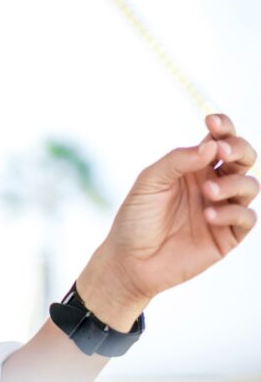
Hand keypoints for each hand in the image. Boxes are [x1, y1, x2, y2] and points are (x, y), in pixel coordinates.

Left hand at [82, 114, 257, 320]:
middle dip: (238, 149)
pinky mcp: (228, 235)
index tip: (212, 122)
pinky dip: (232, 212)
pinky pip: (247, 217)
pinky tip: (208, 215)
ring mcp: (222, 209)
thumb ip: (178, 160)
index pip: (218, 140)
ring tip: (207, 192)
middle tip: (220, 153)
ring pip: (250, 185)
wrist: (131, 259)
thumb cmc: (136, 217)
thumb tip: (211, 145)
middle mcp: (212, 184)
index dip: (224, 127)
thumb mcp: (150, 181)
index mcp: (193, 167)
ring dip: (232, 184)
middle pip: (243, 158)